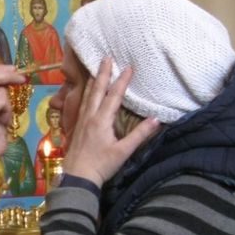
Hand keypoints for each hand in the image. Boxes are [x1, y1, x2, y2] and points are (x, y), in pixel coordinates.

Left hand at [63, 57, 159, 186]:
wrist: (77, 177)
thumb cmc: (101, 166)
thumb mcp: (123, 151)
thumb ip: (139, 135)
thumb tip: (157, 119)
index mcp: (102, 120)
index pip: (114, 96)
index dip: (122, 81)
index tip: (129, 67)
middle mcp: (90, 116)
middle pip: (97, 90)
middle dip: (103, 73)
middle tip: (106, 57)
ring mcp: (81, 121)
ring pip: (87, 95)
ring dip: (93, 81)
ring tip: (96, 69)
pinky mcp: (77, 127)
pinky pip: (81, 104)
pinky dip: (85, 93)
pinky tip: (85, 92)